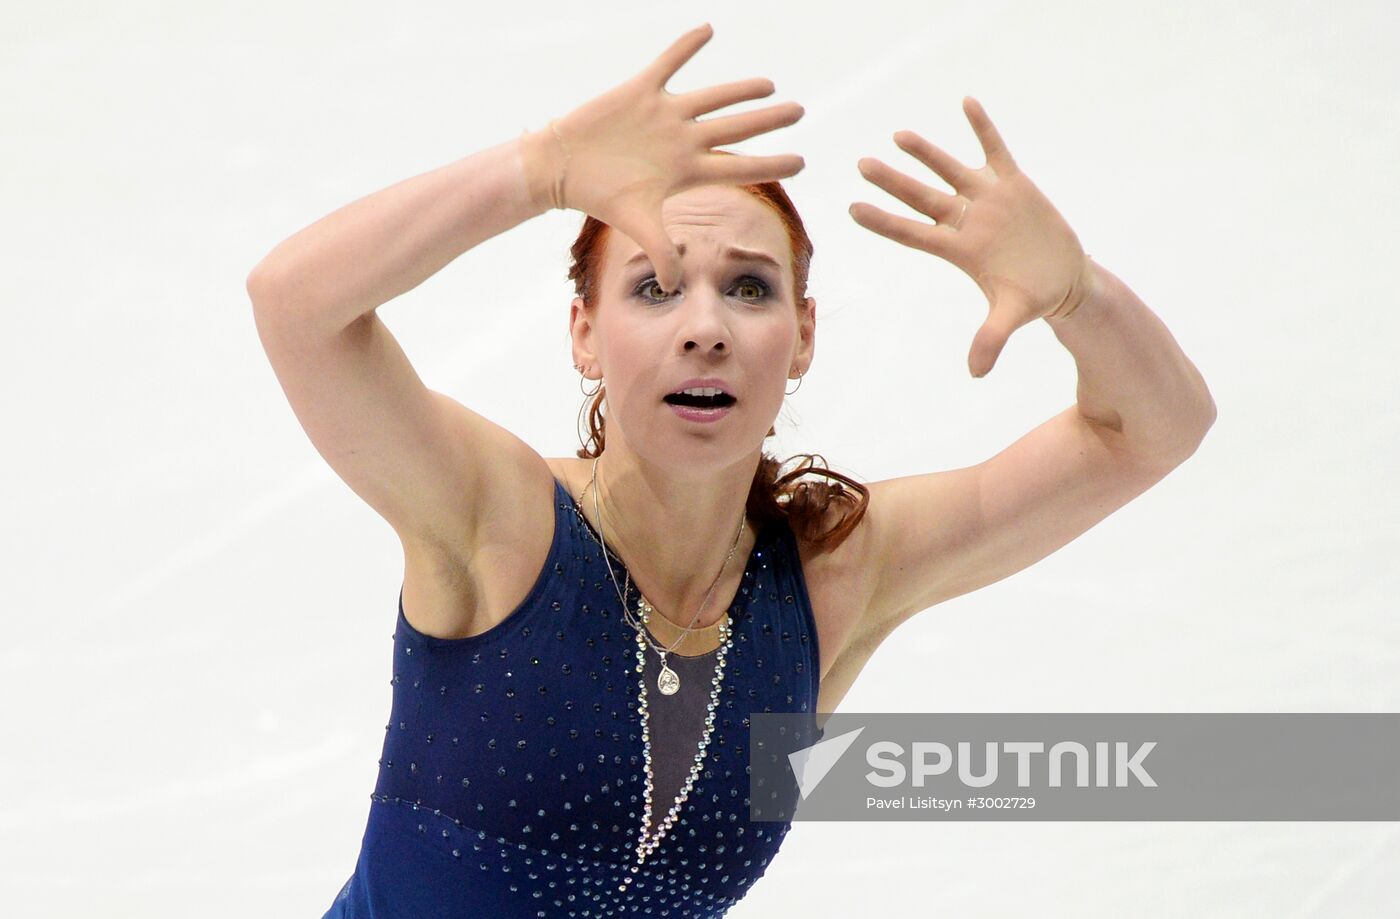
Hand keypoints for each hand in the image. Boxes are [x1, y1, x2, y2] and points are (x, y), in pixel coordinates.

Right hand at [526, 23, 805, 294]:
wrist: (562, 168)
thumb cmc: (600, 196)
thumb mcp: (636, 226)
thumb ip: (660, 253)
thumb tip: (673, 289)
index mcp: (688, 170)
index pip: (740, 167)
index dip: (772, 164)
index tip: (803, 162)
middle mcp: (683, 140)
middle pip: (736, 128)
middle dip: (769, 120)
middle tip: (799, 110)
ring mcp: (665, 115)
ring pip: (712, 97)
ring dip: (740, 89)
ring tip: (768, 83)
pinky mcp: (640, 90)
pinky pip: (669, 63)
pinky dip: (687, 46)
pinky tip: (709, 29)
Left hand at [849, 96, 1093, 377]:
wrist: (1064, 278)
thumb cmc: (1033, 296)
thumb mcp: (1013, 314)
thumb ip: (991, 338)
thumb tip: (975, 373)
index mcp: (959, 249)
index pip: (913, 233)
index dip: (884, 221)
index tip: (852, 209)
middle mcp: (966, 220)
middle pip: (922, 197)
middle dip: (893, 181)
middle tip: (861, 164)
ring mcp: (988, 199)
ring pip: (950, 170)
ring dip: (927, 152)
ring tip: (898, 135)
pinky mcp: (1014, 183)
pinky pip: (994, 149)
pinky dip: (982, 127)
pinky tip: (966, 102)